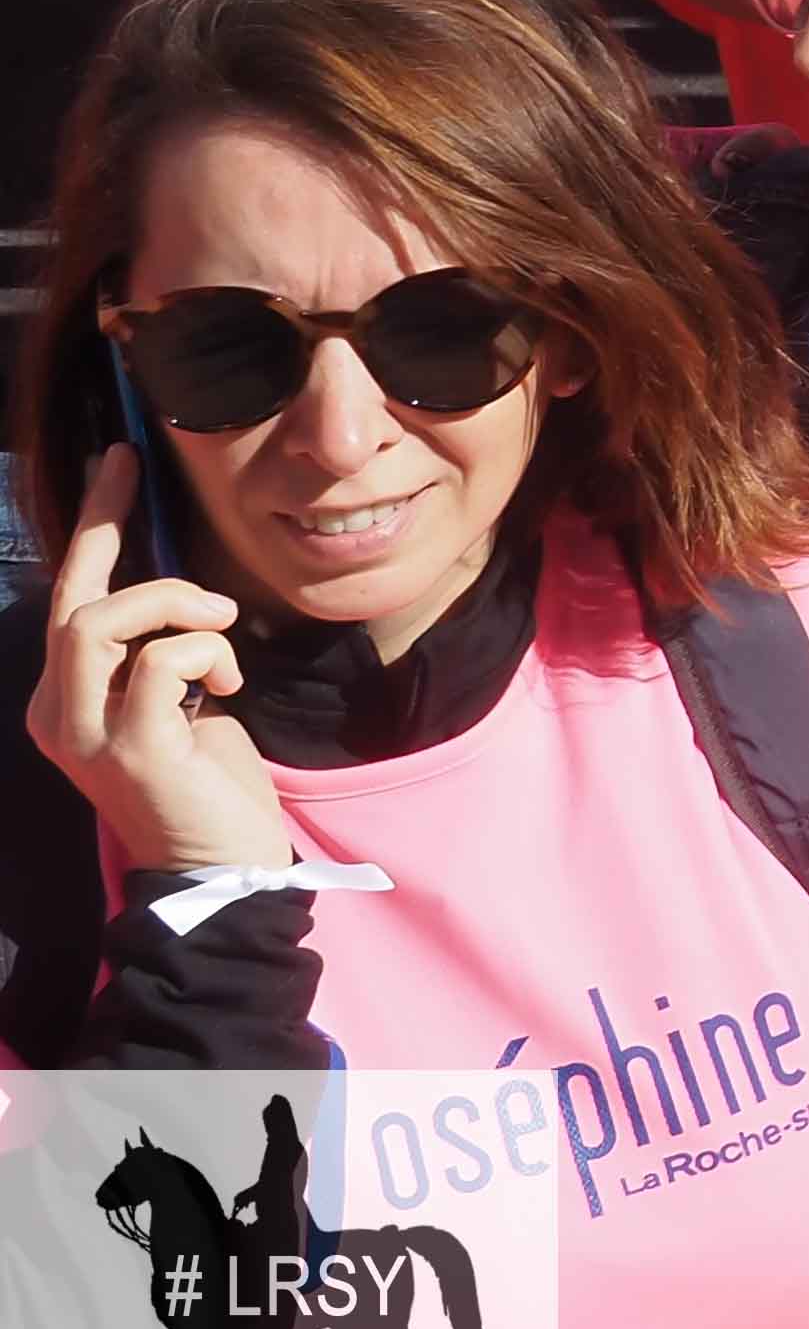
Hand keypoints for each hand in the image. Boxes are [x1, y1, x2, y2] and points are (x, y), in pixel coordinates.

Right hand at [26, 454, 290, 872]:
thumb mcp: (180, 699)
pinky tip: (228, 689)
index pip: (69, 599)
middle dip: (104, 524)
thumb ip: (163, 649)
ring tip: (220, 628)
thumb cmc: (208, 779)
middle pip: (74, 602)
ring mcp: (85, 733)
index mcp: (67, 698)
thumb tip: (184, 586)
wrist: (222, 865)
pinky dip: (205, 652)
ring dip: (174, 604)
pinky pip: (162, 661)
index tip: (117, 462)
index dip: (92, 526)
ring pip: (103, 622)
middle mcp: (59, 712)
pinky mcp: (129, 749)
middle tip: (134, 472)